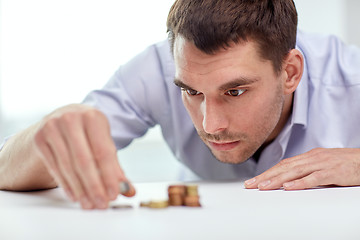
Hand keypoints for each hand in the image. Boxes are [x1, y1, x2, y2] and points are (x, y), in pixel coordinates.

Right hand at [33, 104, 134, 208]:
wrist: (61, 117)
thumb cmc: (87, 131)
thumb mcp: (103, 141)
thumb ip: (115, 166)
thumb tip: (129, 190)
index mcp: (93, 117)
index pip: (103, 152)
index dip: (109, 176)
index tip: (114, 194)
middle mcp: (71, 119)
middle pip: (84, 160)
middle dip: (94, 186)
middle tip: (101, 203)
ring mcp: (52, 127)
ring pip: (68, 166)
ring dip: (80, 189)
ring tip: (89, 204)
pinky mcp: (39, 139)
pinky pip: (54, 167)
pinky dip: (66, 184)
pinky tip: (75, 195)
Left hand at [244, 148, 359, 189]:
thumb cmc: (345, 163)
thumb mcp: (322, 164)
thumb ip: (306, 169)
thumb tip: (290, 178)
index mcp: (309, 156)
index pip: (283, 164)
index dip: (267, 172)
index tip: (254, 180)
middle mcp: (312, 158)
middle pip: (284, 167)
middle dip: (266, 176)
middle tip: (251, 185)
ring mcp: (322, 164)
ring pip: (295, 172)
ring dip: (277, 180)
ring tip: (263, 186)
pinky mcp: (332, 172)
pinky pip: (314, 178)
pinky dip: (300, 183)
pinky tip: (288, 188)